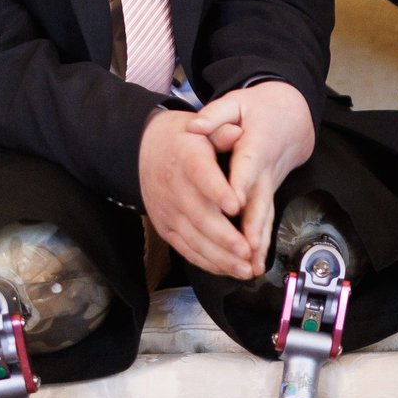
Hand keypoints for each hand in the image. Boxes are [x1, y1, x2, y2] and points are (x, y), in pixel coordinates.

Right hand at [137, 109, 253, 277]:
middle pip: (199, 216)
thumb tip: (237, 132)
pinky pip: (185, 249)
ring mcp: (167, 211)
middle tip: (248, 251)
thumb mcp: (205, 128)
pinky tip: (228, 270)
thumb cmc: (188, 139)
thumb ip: (222, 132)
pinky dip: (207, 262)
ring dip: (219, 257)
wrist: (150, 148)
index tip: (237, 205)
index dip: (217, 191)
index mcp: (186, 158)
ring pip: (193, 239)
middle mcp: (173, 187)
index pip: (201, 175)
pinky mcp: (165, 227)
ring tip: (244, 269)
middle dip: (224, 237)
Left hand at [187, 81, 315, 276]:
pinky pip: (264, 221)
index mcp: (256, 143)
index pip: (247, 165)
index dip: (240, 184)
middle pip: (260, 200)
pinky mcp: (268, 194)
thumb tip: (196, 125)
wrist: (291, 117)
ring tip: (252, 267)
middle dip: (253, 227)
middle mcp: (265, 169)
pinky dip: (260, 243)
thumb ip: (216, 114)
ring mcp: (269, 184)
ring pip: (265, 216)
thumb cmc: (258, 109)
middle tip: (246, 250)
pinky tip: (253, 264)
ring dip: (259, 243)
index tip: (233, 204)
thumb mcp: (236, 102)